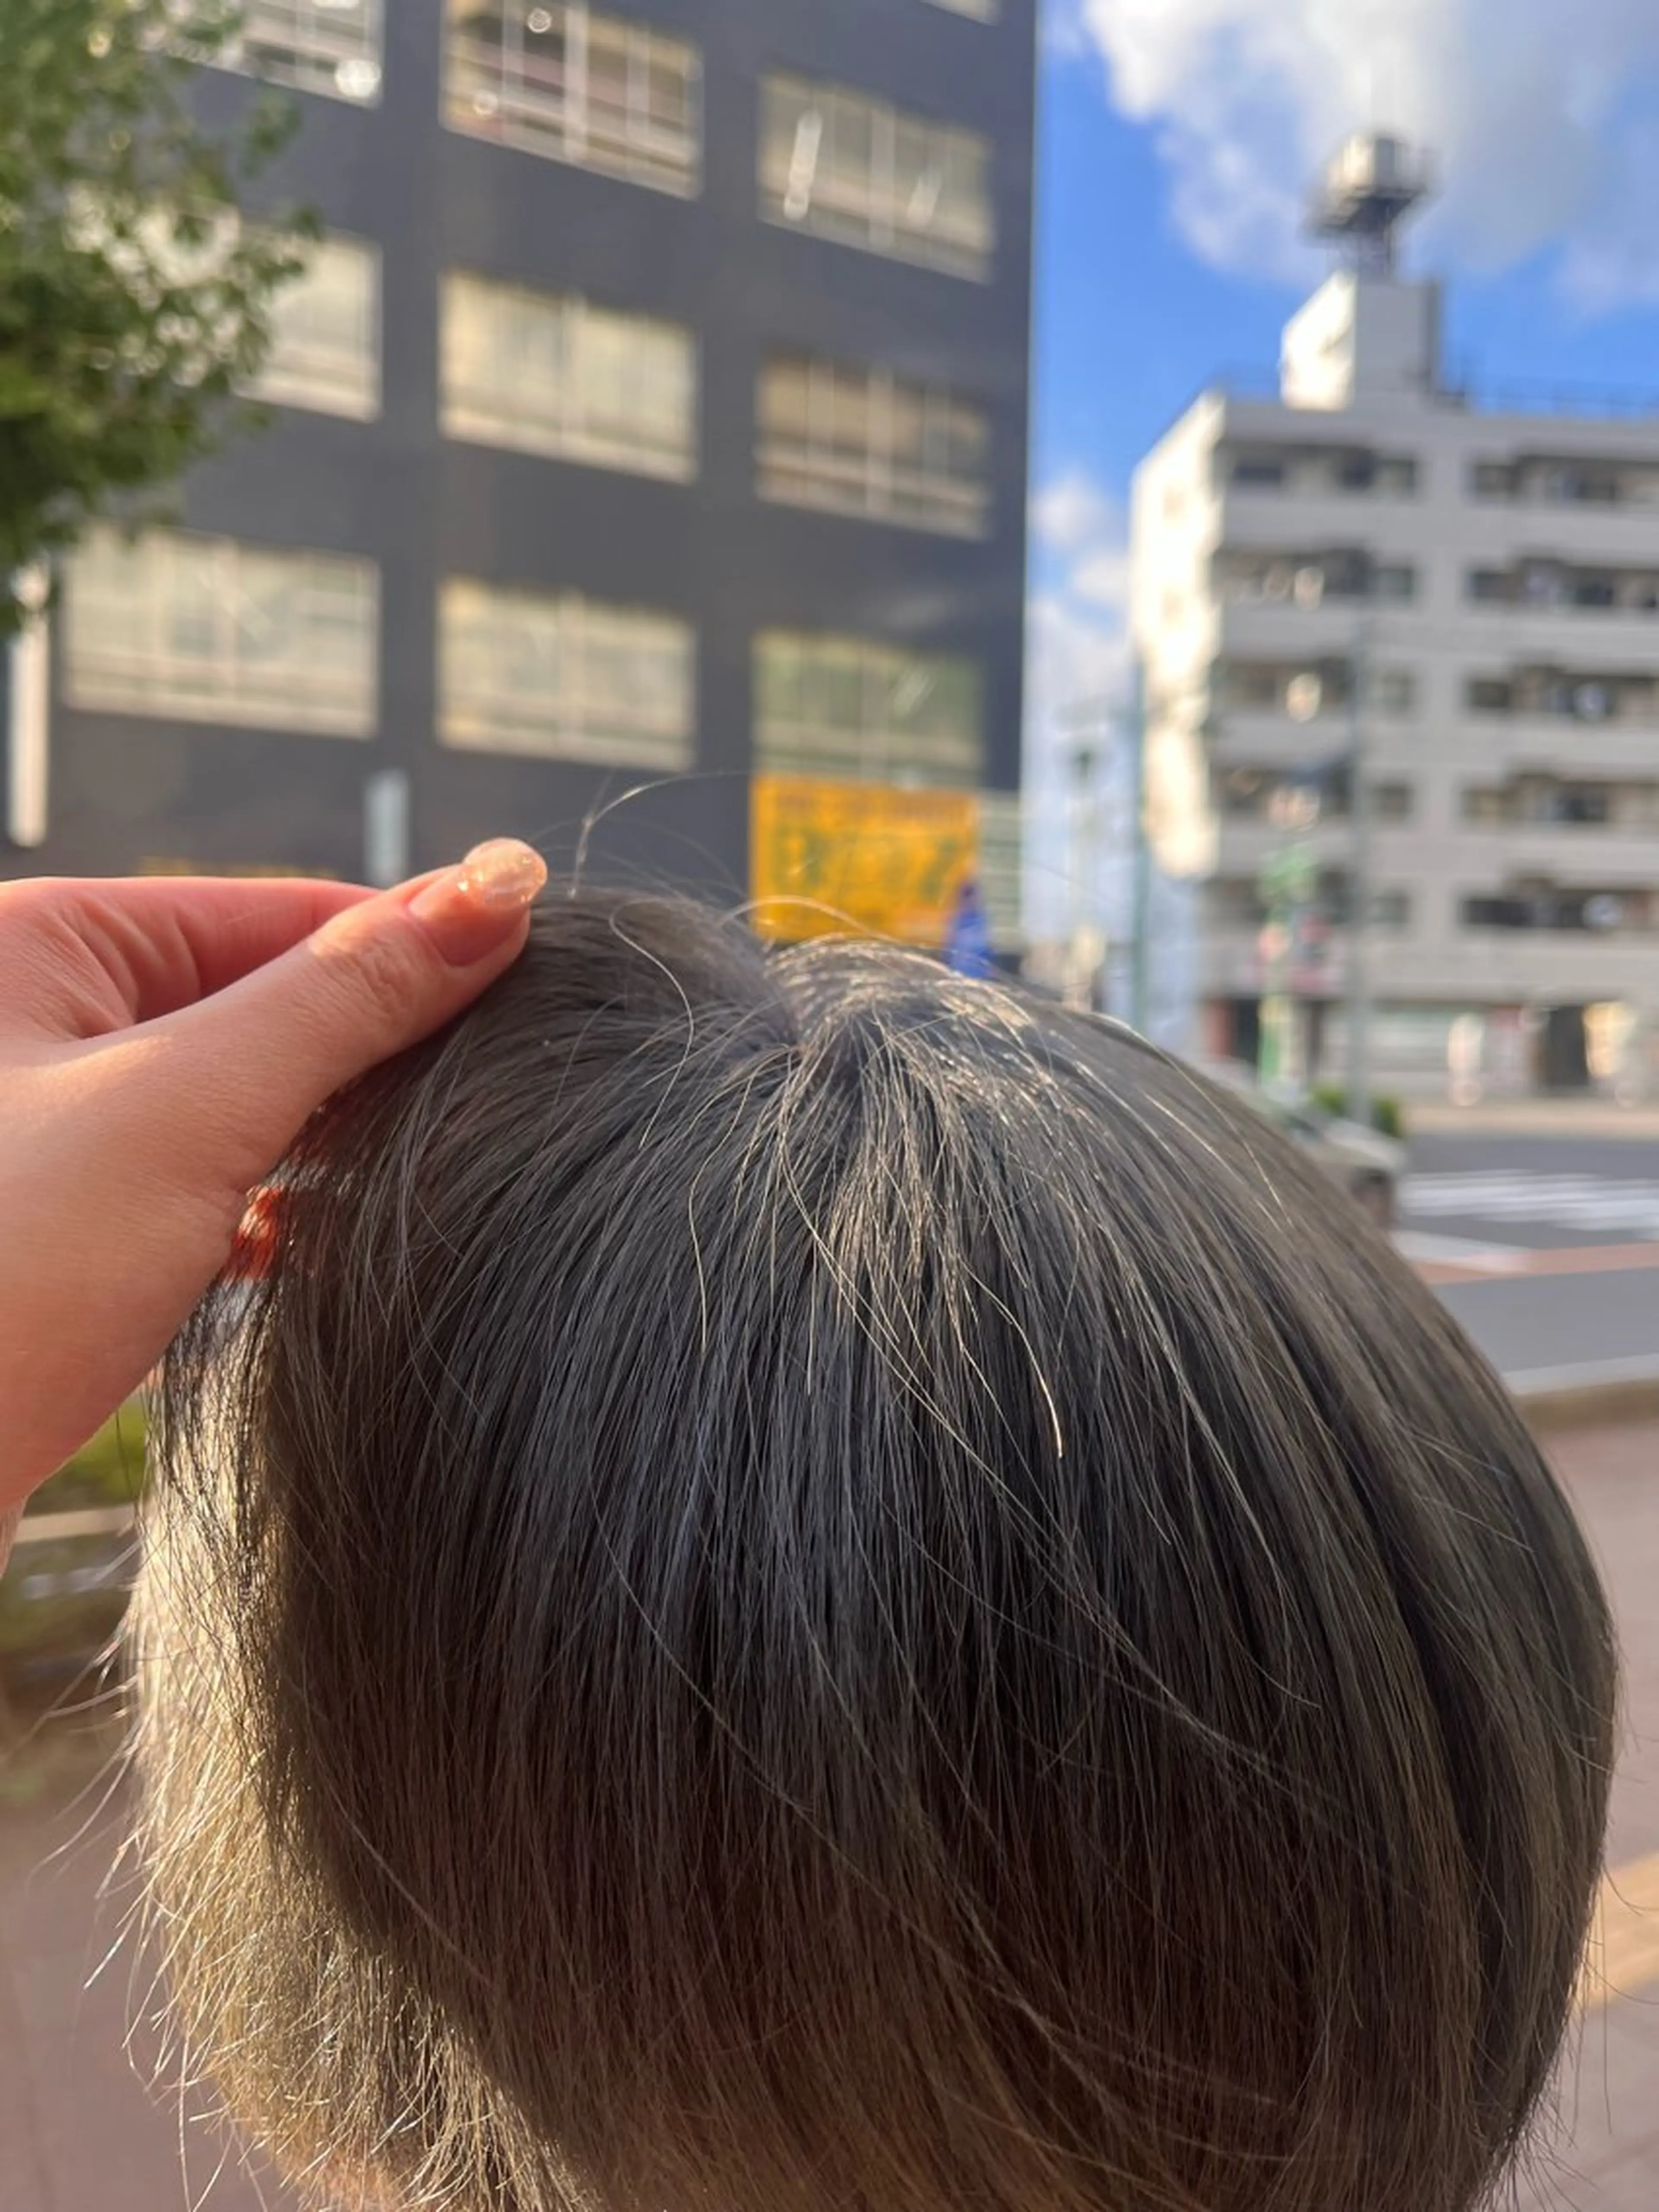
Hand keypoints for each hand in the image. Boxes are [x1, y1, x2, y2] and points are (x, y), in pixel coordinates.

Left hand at [0, 840, 545, 1553]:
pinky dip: (259, 1210)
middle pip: (253, 1001)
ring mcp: (36, 1129)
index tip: (535, 994)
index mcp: (32, 941)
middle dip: (365, 1055)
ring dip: (316, 1140)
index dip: (409, 949)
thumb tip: (499, 888)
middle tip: (496, 1101)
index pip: (274, 914)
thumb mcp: (187, 1113)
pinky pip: (187, 1184)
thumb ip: (344, 1000)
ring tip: (420, 1176)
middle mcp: (24, 1019)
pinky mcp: (48, 1229)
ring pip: (226, 1102)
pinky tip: (312, 1247)